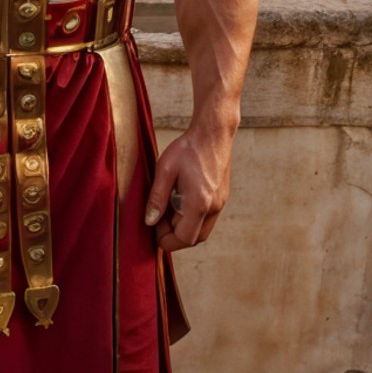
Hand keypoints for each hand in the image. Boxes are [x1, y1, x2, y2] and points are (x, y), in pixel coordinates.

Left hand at [144, 124, 234, 252]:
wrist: (213, 133)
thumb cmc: (188, 148)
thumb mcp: (165, 170)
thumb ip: (157, 198)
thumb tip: (150, 221)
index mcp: (199, 202)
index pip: (185, 238)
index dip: (167, 240)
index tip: (153, 229)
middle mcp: (214, 207)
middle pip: (194, 239)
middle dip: (174, 236)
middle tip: (158, 218)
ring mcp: (220, 203)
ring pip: (202, 230)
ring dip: (183, 228)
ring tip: (168, 208)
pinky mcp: (221, 198)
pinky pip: (206, 219)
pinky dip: (192, 219)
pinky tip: (180, 202)